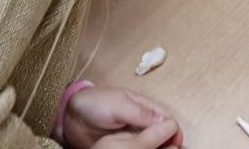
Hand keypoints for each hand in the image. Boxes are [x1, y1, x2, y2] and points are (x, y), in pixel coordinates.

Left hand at [65, 86, 182, 148]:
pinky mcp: (120, 147)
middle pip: (160, 133)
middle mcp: (139, 121)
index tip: (178, 143)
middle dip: (168, 143)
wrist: (70, 115)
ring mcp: (130, 135)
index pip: (165, 118)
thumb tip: (166, 121)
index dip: (174, 130)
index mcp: (142, 107)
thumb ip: (141, 113)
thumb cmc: (96, 103)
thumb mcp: (119, 105)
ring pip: (149, 145)